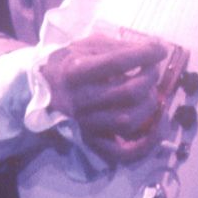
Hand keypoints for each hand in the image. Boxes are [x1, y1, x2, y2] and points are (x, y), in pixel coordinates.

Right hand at [44, 30, 178, 163]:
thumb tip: (154, 48)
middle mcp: (79, 100)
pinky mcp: (91, 141)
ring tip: (150, 92)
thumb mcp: (85, 45)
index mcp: (75, 71)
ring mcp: (85, 123)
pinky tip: (158, 126)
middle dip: (150, 77)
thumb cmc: (67, 63)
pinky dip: (146, 144)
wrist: (38, 90)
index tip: (160, 50)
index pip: (116, 62)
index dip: (145, 54)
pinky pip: (122, 152)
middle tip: (153, 70)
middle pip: (128, 92)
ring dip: (150, 104)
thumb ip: (117, 46)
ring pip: (129, 120)